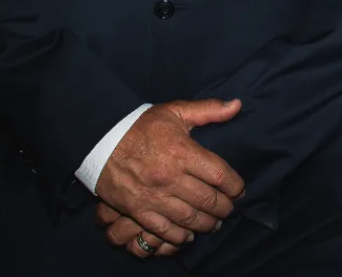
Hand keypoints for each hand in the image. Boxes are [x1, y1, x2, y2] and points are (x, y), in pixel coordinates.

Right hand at [95, 98, 244, 250]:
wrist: (101, 140)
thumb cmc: (142, 125)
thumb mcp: (176, 111)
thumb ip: (209, 110)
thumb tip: (237, 105)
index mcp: (183, 152)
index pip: (219, 175)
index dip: (235, 185)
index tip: (240, 189)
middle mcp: (170, 177)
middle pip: (208, 200)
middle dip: (224, 207)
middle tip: (230, 208)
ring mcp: (154, 196)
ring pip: (189, 218)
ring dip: (207, 224)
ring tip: (216, 223)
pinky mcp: (138, 210)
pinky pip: (163, 229)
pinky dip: (179, 236)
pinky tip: (189, 235)